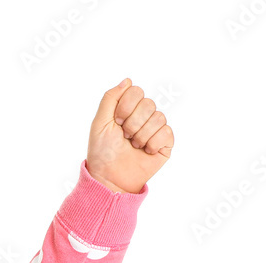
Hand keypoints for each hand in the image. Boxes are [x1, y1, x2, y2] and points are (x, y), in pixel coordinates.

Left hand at [86, 78, 173, 193]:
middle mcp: (143, 117)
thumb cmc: (102, 153)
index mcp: (128, 109)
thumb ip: (110, 98)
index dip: (125, 107)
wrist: (110, 178)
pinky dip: (153, 143)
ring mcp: (155, 129)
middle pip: (148, 103)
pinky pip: (166, 132)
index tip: (116, 122)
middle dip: (132, 123)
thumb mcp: (99, 123)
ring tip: (133, 146)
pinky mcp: (165, 143)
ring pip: (158, 118)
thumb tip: (127, 80)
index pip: (136, 91)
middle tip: (124, 137)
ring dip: (141, 135)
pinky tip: (145, 152)